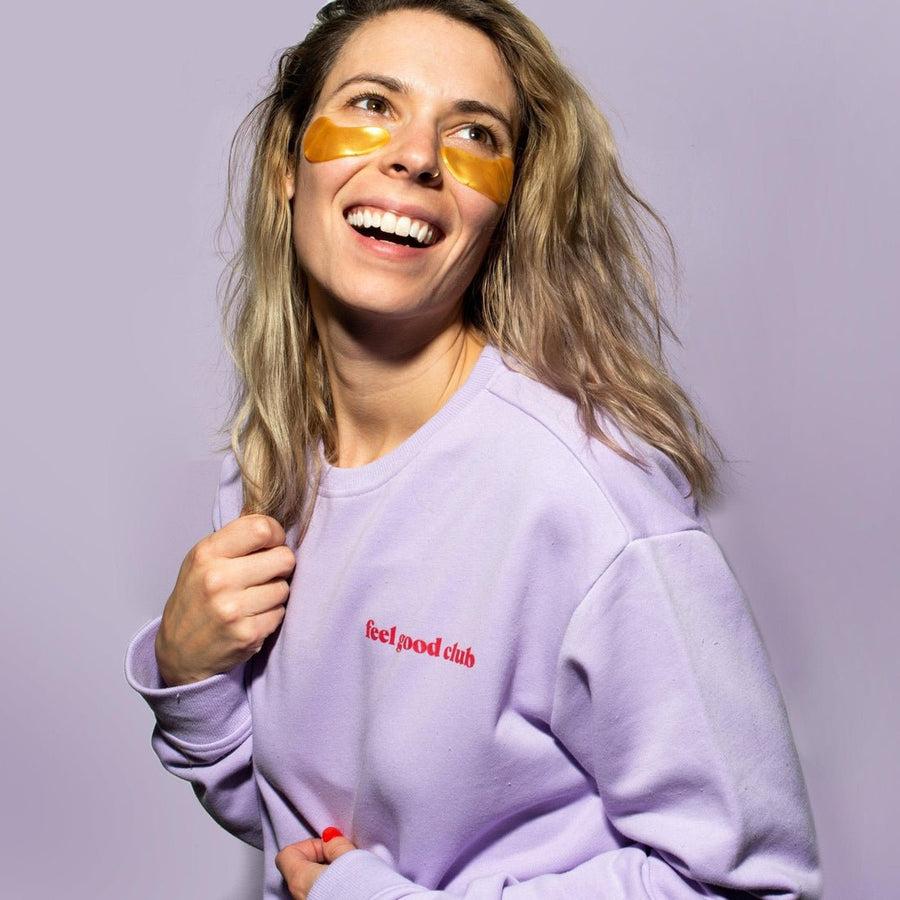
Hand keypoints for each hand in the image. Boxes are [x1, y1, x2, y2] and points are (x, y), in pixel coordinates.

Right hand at [155, 514, 295, 685]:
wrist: (179, 651)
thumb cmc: (196, 598)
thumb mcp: (203, 559)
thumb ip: (235, 539)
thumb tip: (273, 525)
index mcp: (207, 554)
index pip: (261, 528)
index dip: (275, 534)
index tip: (271, 544)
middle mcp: (218, 579)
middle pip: (284, 558)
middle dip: (281, 565)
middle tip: (266, 573)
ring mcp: (232, 609)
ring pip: (284, 588)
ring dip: (274, 593)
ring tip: (253, 598)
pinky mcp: (247, 634)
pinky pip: (280, 613)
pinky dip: (271, 615)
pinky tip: (251, 617)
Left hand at [275, 826, 357, 899]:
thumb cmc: (361, 892)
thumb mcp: (351, 857)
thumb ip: (336, 844)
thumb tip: (330, 838)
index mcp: (301, 880)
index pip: (287, 854)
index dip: (309, 846)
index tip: (329, 846)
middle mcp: (300, 898)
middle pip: (300, 871)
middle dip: (321, 861)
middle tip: (342, 860)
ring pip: (311, 887)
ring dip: (328, 878)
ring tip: (349, 876)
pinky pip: (320, 897)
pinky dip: (331, 890)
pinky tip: (350, 890)